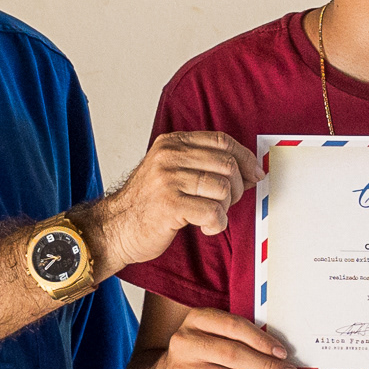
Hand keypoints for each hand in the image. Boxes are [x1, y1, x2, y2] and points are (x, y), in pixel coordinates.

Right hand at [89, 132, 258, 272]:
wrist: (114, 228)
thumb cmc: (147, 204)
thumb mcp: (169, 170)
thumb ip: (201, 163)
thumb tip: (248, 169)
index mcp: (172, 143)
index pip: (222, 141)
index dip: (244, 157)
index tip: (254, 173)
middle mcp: (169, 157)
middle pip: (227, 164)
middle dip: (236, 187)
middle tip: (227, 202)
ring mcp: (168, 180)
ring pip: (222, 188)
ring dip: (225, 208)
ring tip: (210, 215)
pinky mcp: (169, 205)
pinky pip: (213, 212)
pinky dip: (216, 224)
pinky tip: (205, 227)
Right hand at [148, 306, 298, 368]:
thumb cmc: (202, 352)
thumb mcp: (212, 332)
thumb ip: (239, 334)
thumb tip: (278, 350)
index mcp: (195, 320)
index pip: (233, 326)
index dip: (261, 339)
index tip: (281, 351)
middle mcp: (184, 344)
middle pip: (234, 355)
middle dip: (266, 365)